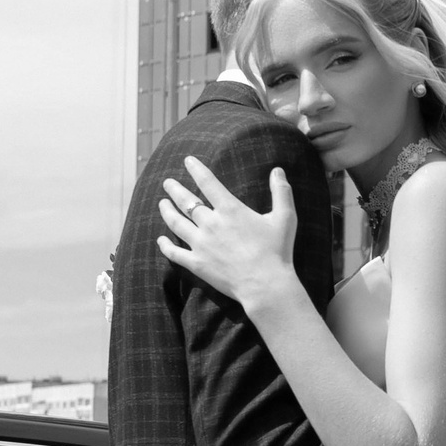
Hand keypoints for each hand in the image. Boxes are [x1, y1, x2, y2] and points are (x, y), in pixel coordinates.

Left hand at [157, 156, 299, 315]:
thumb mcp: (285, 217)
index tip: (188, 161)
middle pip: (186, 201)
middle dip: (174, 189)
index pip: (208, 182)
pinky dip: (165, 245)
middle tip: (167, 182)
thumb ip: (281, 191)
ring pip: (176, 223)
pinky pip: (174, 253)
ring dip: (167, 211)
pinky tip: (160, 240)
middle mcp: (211, 223)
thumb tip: (278, 169)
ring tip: (161, 203)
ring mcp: (201, 244)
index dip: (196, 169)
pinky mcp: (197, 263)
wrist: (265, 285)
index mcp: (230, 209)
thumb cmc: (277, 251)